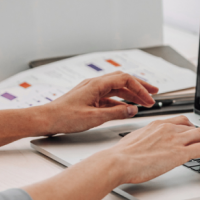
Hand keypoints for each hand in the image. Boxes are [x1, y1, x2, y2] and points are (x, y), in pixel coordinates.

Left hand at [39, 71, 158, 134]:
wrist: (44, 120)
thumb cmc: (63, 117)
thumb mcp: (94, 118)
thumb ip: (116, 113)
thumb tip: (133, 110)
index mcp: (96, 85)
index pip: (125, 80)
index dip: (140, 89)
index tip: (150, 99)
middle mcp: (95, 84)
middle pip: (123, 80)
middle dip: (140, 86)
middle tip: (154, 92)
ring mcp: (92, 91)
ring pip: (117, 89)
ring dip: (132, 94)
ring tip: (144, 101)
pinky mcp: (89, 98)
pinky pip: (109, 97)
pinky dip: (121, 102)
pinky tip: (127, 109)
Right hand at [106, 116, 199, 184]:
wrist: (117, 161)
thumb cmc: (121, 156)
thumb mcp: (135, 142)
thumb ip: (146, 141)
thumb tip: (148, 148)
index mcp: (157, 125)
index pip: (182, 121)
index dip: (192, 129)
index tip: (196, 136)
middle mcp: (168, 128)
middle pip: (195, 128)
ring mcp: (175, 139)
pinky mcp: (180, 152)